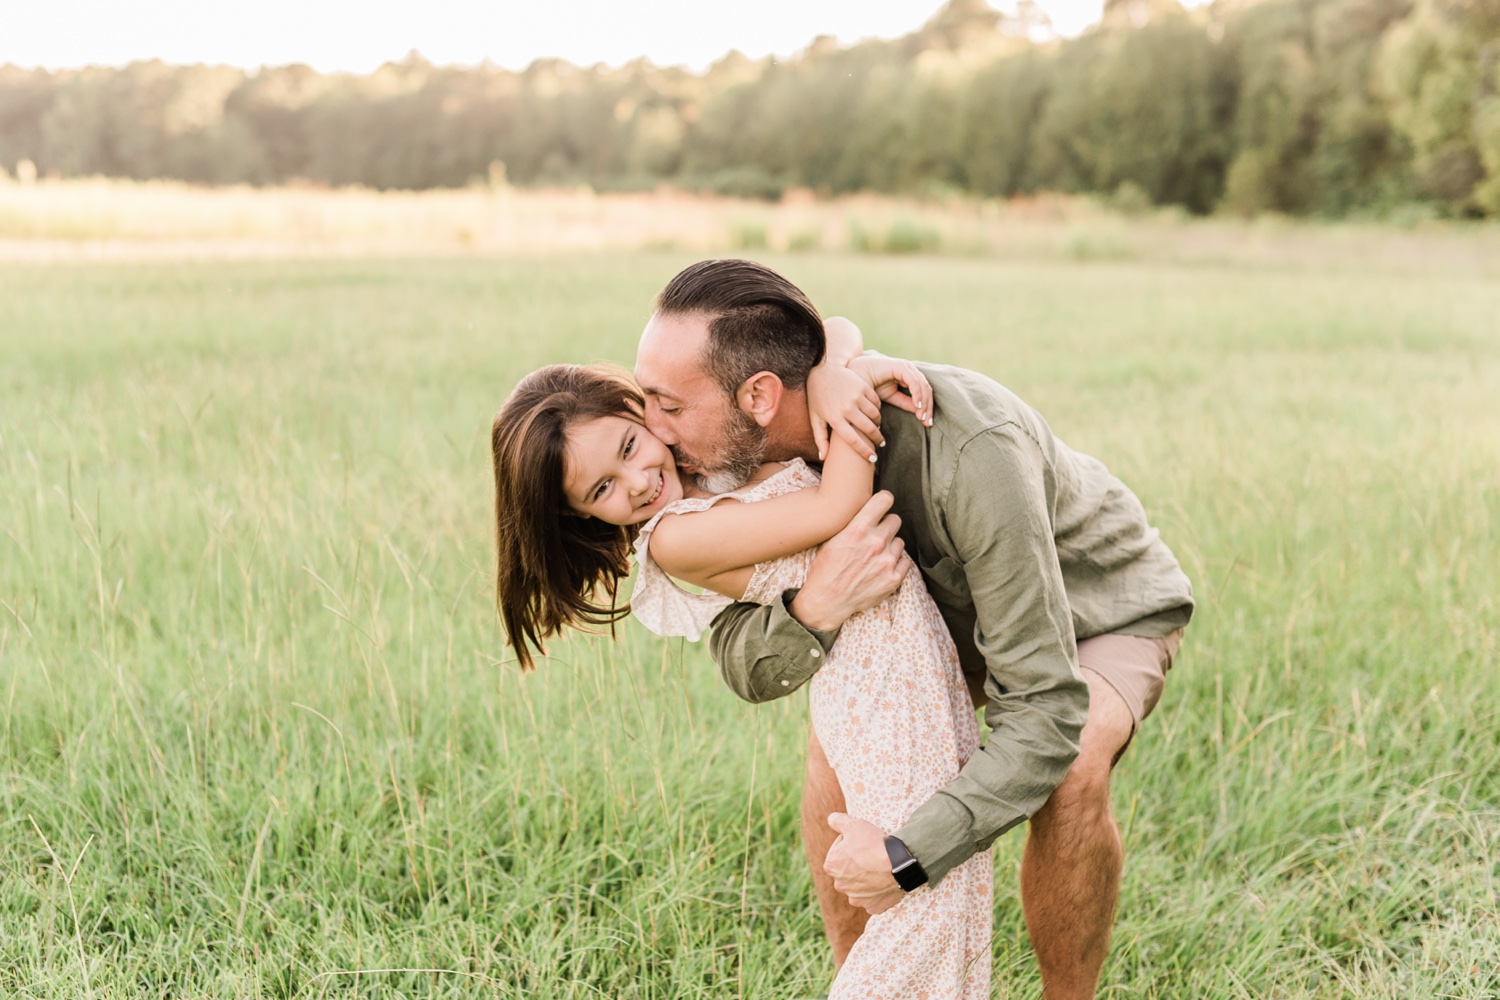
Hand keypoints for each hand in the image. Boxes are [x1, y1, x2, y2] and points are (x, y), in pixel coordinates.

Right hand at [789, 492, 911, 630]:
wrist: (827, 601)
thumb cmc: (825, 569)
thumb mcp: (831, 539)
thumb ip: (852, 523)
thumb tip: (866, 509)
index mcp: (858, 528)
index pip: (885, 499)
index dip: (884, 501)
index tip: (881, 506)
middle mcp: (876, 542)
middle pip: (895, 520)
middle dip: (886, 525)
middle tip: (876, 535)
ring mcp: (887, 561)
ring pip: (900, 541)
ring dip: (891, 546)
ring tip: (875, 556)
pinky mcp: (894, 578)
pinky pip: (905, 561)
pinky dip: (896, 563)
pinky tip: (881, 568)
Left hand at [807, 362, 882, 461]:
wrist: (823, 370)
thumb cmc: (818, 397)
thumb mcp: (816, 418)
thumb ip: (820, 439)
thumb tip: (824, 458)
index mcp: (834, 418)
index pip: (853, 441)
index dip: (865, 452)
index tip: (873, 459)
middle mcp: (846, 408)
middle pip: (868, 429)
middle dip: (877, 439)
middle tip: (880, 443)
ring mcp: (856, 396)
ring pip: (875, 416)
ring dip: (878, 423)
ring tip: (876, 427)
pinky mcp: (863, 386)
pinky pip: (876, 402)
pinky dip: (877, 409)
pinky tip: (874, 412)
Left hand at [824, 813, 903, 914]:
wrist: (899, 863)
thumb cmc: (874, 843)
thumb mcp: (854, 824)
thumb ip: (837, 821)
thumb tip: (831, 819)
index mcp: (831, 866)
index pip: (838, 850)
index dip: (851, 843)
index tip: (863, 842)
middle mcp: (840, 885)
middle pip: (847, 870)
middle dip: (856, 863)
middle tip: (871, 854)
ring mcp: (856, 898)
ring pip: (859, 886)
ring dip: (866, 879)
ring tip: (878, 868)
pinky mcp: (872, 907)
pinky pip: (873, 899)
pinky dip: (878, 893)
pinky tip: (884, 882)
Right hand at [848, 355, 931, 427]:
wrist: (855, 377)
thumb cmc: (871, 387)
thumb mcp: (891, 397)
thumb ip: (905, 403)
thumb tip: (920, 413)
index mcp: (908, 376)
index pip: (924, 393)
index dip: (928, 408)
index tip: (927, 424)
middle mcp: (909, 370)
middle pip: (926, 389)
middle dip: (928, 407)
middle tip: (927, 423)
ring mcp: (905, 367)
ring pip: (923, 385)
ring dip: (924, 402)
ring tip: (921, 417)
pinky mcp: (900, 366)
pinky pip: (914, 381)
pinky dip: (917, 394)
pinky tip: (917, 405)